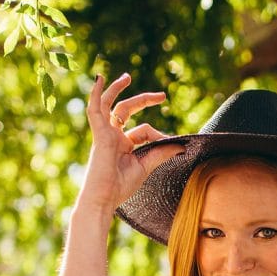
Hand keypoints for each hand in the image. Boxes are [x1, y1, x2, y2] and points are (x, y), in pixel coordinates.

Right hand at [79, 72, 180, 214]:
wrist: (104, 198)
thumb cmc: (120, 187)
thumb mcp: (146, 166)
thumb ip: (162, 153)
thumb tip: (181, 144)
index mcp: (123, 145)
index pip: (142, 130)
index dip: (158, 135)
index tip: (172, 143)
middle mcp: (113, 136)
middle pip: (127, 111)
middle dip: (144, 101)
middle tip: (162, 96)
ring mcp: (105, 134)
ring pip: (110, 105)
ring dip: (117, 89)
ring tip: (126, 77)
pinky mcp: (99, 134)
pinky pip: (95, 109)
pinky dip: (96, 94)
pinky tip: (99, 79)